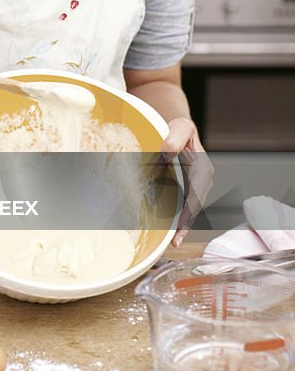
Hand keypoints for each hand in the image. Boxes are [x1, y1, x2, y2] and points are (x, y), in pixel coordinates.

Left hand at [159, 118, 214, 245]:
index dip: (189, 213)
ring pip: (192, 207)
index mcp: (203, 168)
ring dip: (184, 223)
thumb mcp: (178, 128)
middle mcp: (204, 178)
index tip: (181, 227)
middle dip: (186, 224)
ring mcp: (199, 184)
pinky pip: (187, 203)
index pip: (196, 195)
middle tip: (174, 242)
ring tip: (173, 240)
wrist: (179, 128)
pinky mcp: (191, 186)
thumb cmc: (178, 128)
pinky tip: (173, 228)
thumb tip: (166, 154)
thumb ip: (173, 139)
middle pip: (196, 206)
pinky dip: (181, 216)